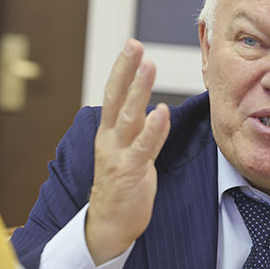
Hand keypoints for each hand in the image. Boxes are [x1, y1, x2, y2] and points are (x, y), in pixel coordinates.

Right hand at [85, 39, 170, 263]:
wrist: (110, 224)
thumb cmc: (122, 187)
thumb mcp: (130, 153)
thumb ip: (141, 131)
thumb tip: (153, 110)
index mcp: (108, 132)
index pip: (113, 93)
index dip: (122, 69)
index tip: (132, 45)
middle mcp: (110, 139)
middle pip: (115, 97)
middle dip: (125, 69)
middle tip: (134, 45)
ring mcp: (118, 155)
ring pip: (128, 116)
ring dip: (138, 90)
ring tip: (148, 66)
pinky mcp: (130, 172)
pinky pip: (142, 146)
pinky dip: (153, 128)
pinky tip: (161, 111)